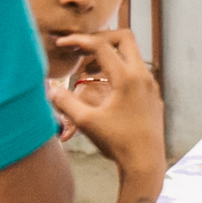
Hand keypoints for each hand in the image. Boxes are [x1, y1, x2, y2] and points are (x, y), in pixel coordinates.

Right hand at [47, 30, 164, 181]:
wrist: (145, 163)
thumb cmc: (117, 143)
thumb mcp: (86, 122)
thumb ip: (65, 102)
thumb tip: (48, 87)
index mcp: (126, 77)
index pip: (101, 45)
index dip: (78, 41)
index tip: (62, 43)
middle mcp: (143, 75)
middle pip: (124, 38)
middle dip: (100, 38)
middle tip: (81, 49)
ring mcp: (151, 85)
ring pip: (131, 55)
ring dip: (109, 56)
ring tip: (88, 70)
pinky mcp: (153, 96)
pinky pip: (136, 71)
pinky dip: (119, 70)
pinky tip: (104, 87)